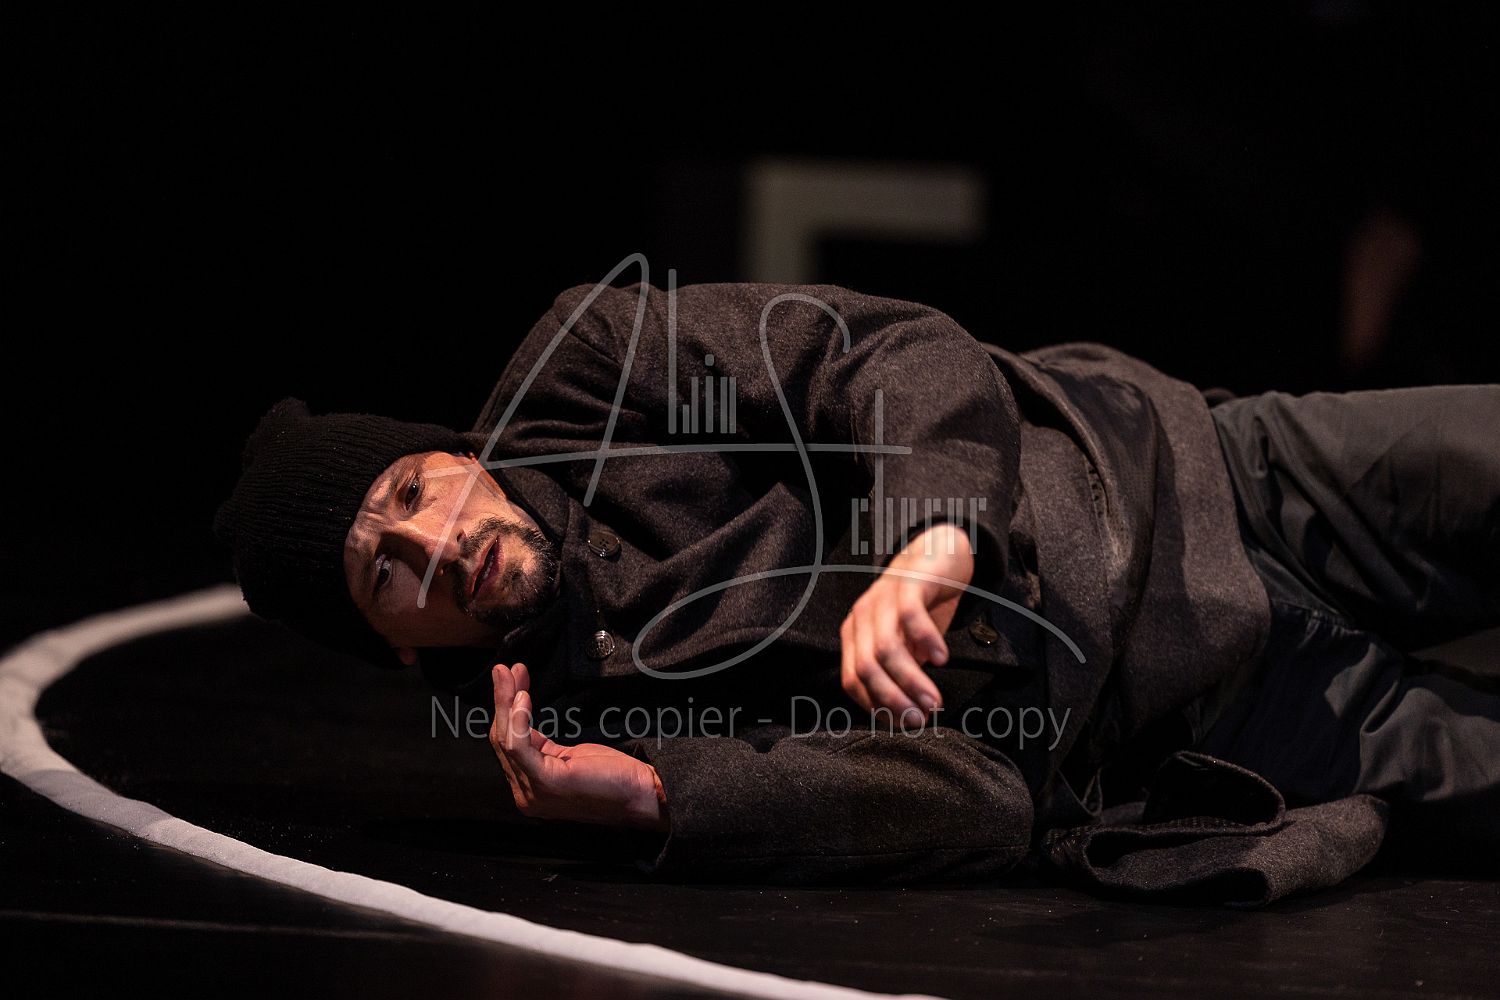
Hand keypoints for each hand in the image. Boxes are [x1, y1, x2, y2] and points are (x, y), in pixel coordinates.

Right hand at [489, 662, 668, 830]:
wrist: (640, 795)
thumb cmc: (611, 776)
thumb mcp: (567, 756)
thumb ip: (539, 744)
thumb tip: (519, 714)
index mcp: (530, 788)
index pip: (506, 745)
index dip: (506, 709)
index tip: (512, 680)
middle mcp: (526, 795)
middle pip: (502, 740)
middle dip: (503, 700)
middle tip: (504, 671)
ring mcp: (534, 791)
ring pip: (506, 739)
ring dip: (506, 702)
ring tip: (510, 675)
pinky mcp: (547, 782)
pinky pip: (520, 746)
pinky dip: (518, 719)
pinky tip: (522, 698)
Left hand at [839, 522, 972, 723]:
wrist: (936, 555)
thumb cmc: (921, 608)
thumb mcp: (907, 646)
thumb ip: (902, 673)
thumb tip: (908, 716)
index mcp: (855, 635)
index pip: (852, 680)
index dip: (876, 706)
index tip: (904, 723)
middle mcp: (862, 617)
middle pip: (866, 667)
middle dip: (893, 699)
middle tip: (921, 718)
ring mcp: (882, 598)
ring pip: (886, 648)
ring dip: (910, 679)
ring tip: (933, 700)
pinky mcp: (907, 583)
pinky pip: (910, 616)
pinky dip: (925, 640)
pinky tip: (942, 658)